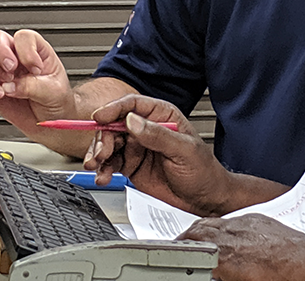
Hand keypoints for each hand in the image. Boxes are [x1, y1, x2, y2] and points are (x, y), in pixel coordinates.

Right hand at [0, 29, 76, 130]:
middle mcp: (16, 56)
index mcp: (36, 50)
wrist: (52, 122)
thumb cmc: (57, 100)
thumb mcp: (53, 91)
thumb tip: (10, 86)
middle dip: (0, 52)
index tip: (35, 68)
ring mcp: (1, 70)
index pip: (24, 37)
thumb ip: (32, 86)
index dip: (26, 50)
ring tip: (7, 82)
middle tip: (12, 68)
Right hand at [83, 95, 232, 215]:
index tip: (100, 117)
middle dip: (103, 138)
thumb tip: (133, 121)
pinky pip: (110, 164)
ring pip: (108, 144)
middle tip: (101, 153)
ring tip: (98, 166)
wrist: (206, 200)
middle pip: (114, 125)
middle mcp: (146, 129)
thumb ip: (158, 135)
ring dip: (98, 154)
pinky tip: (103, 176)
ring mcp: (137, 148)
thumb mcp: (184, 150)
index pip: (132, 105)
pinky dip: (103, 170)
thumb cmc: (203, 171)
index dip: (113, 109)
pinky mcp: (131, 166)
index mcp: (161, 116)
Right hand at [178, 214, 304, 280]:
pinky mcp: (257, 219)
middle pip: (198, 230)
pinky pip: (233, 220)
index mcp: (225, 256)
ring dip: (204, 229)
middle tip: (182, 244)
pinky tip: (226, 234)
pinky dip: (225, 226)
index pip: (191, 248)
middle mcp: (232, 236)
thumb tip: (215, 274)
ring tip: (200, 238)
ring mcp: (245, 224)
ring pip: (214, 222)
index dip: (180, 249)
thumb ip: (223, 274)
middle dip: (187, 236)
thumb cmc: (281, 278)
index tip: (176, 253)